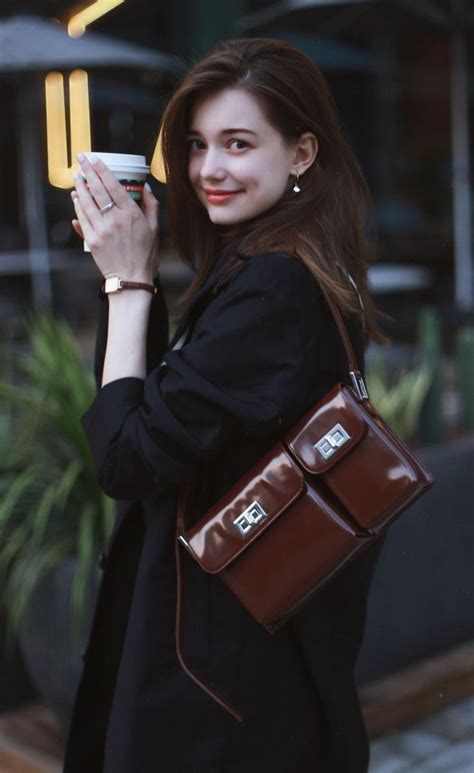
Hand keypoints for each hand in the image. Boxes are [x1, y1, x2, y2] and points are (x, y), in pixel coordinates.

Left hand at [71, 154, 158, 281]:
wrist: (131, 278)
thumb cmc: (145, 255)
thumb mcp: (154, 229)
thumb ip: (151, 206)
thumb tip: (146, 187)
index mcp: (131, 214)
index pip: (113, 186)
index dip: (102, 170)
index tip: (95, 159)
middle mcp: (115, 219)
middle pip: (97, 190)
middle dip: (87, 171)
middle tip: (81, 159)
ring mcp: (102, 230)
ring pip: (86, 202)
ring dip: (79, 186)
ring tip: (76, 176)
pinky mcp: (92, 240)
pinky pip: (82, 218)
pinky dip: (78, 206)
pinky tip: (76, 197)